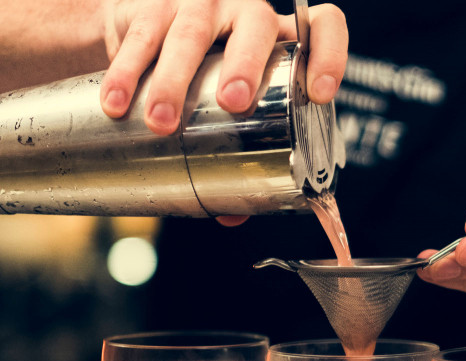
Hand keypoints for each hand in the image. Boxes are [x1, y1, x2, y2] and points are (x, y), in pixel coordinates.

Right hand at [100, 0, 346, 135]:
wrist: (144, 25)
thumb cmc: (209, 71)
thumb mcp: (232, 102)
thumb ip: (239, 154)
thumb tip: (234, 215)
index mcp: (281, 39)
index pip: (323, 26)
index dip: (330, 54)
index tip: (320, 92)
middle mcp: (245, 13)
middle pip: (255, 26)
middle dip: (246, 64)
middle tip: (234, 104)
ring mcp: (200, 6)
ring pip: (191, 33)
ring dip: (175, 79)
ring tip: (163, 121)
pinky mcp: (151, 7)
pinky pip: (140, 38)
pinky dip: (126, 73)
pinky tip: (117, 105)